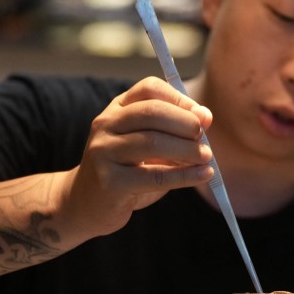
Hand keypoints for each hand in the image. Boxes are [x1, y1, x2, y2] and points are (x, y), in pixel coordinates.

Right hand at [63, 76, 215, 237]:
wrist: (86, 203)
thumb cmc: (126, 170)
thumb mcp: (146, 144)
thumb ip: (172, 131)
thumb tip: (205, 118)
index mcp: (117, 109)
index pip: (149, 89)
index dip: (180, 99)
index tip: (203, 116)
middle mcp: (106, 125)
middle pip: (151, 112)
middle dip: (185, 123)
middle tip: (204, 137)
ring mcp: (104, 152)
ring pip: (152, 142)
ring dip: (187, 149)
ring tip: (207, 158)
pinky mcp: (109, 182)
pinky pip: (154, 176)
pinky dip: (184, 175)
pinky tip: (203, 175)